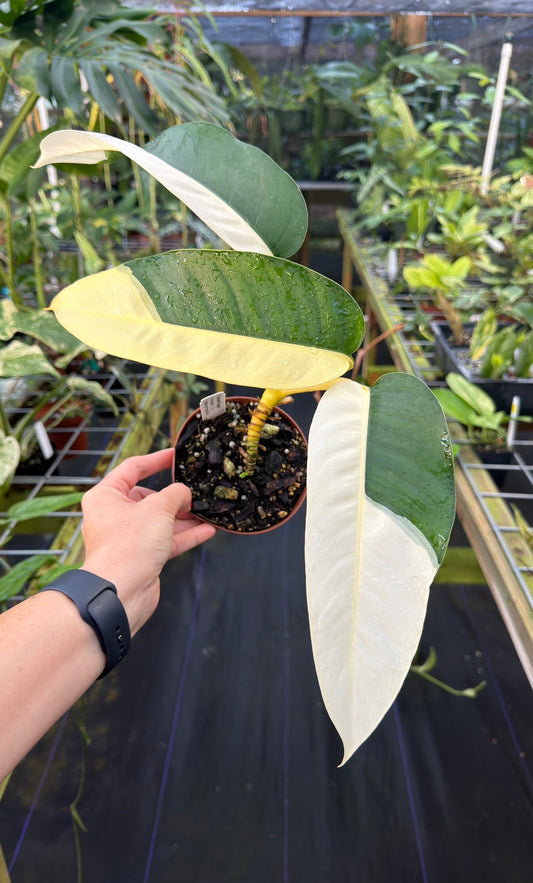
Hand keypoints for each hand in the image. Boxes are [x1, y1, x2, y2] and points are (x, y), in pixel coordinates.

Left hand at [81, 448, 215, 635]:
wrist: (121, 591)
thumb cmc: (129, 545)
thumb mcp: (158, 508)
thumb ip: (176, 493)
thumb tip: (184, 494)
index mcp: (106, 496)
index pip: (132, 468)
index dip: (156, 459)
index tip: (176, 455)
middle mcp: (113, 516)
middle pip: (148, 498)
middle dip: (174, 497)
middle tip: (194, 494)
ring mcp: (127, 538)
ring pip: (160, 522)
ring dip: (183, 518)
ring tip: (205, 512)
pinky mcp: (141, 557)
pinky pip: (165, 541)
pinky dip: (185, 536)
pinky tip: (206, 531)